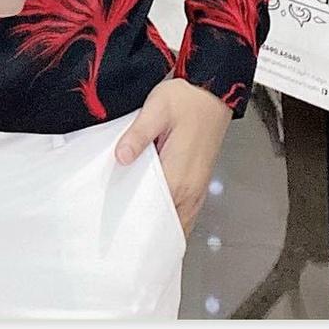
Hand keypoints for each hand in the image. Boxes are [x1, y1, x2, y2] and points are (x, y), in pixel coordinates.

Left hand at [114, 78, 232, 239]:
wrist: (212, 92)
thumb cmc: (186, 99)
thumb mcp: (156, 109)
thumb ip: (138, 135)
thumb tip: (121, 157)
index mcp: (178, 176)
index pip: (154, 216)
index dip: (135, 227)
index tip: (116, 234)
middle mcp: (190, 189)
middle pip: (166, 226)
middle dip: (145, 234)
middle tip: (118, 236)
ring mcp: (197, 188)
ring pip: (177, 223)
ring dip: (158, 228)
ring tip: (132, 231)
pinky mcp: (198, 183)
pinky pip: (183, 212)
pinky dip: (169, 219)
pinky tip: (152, 214)